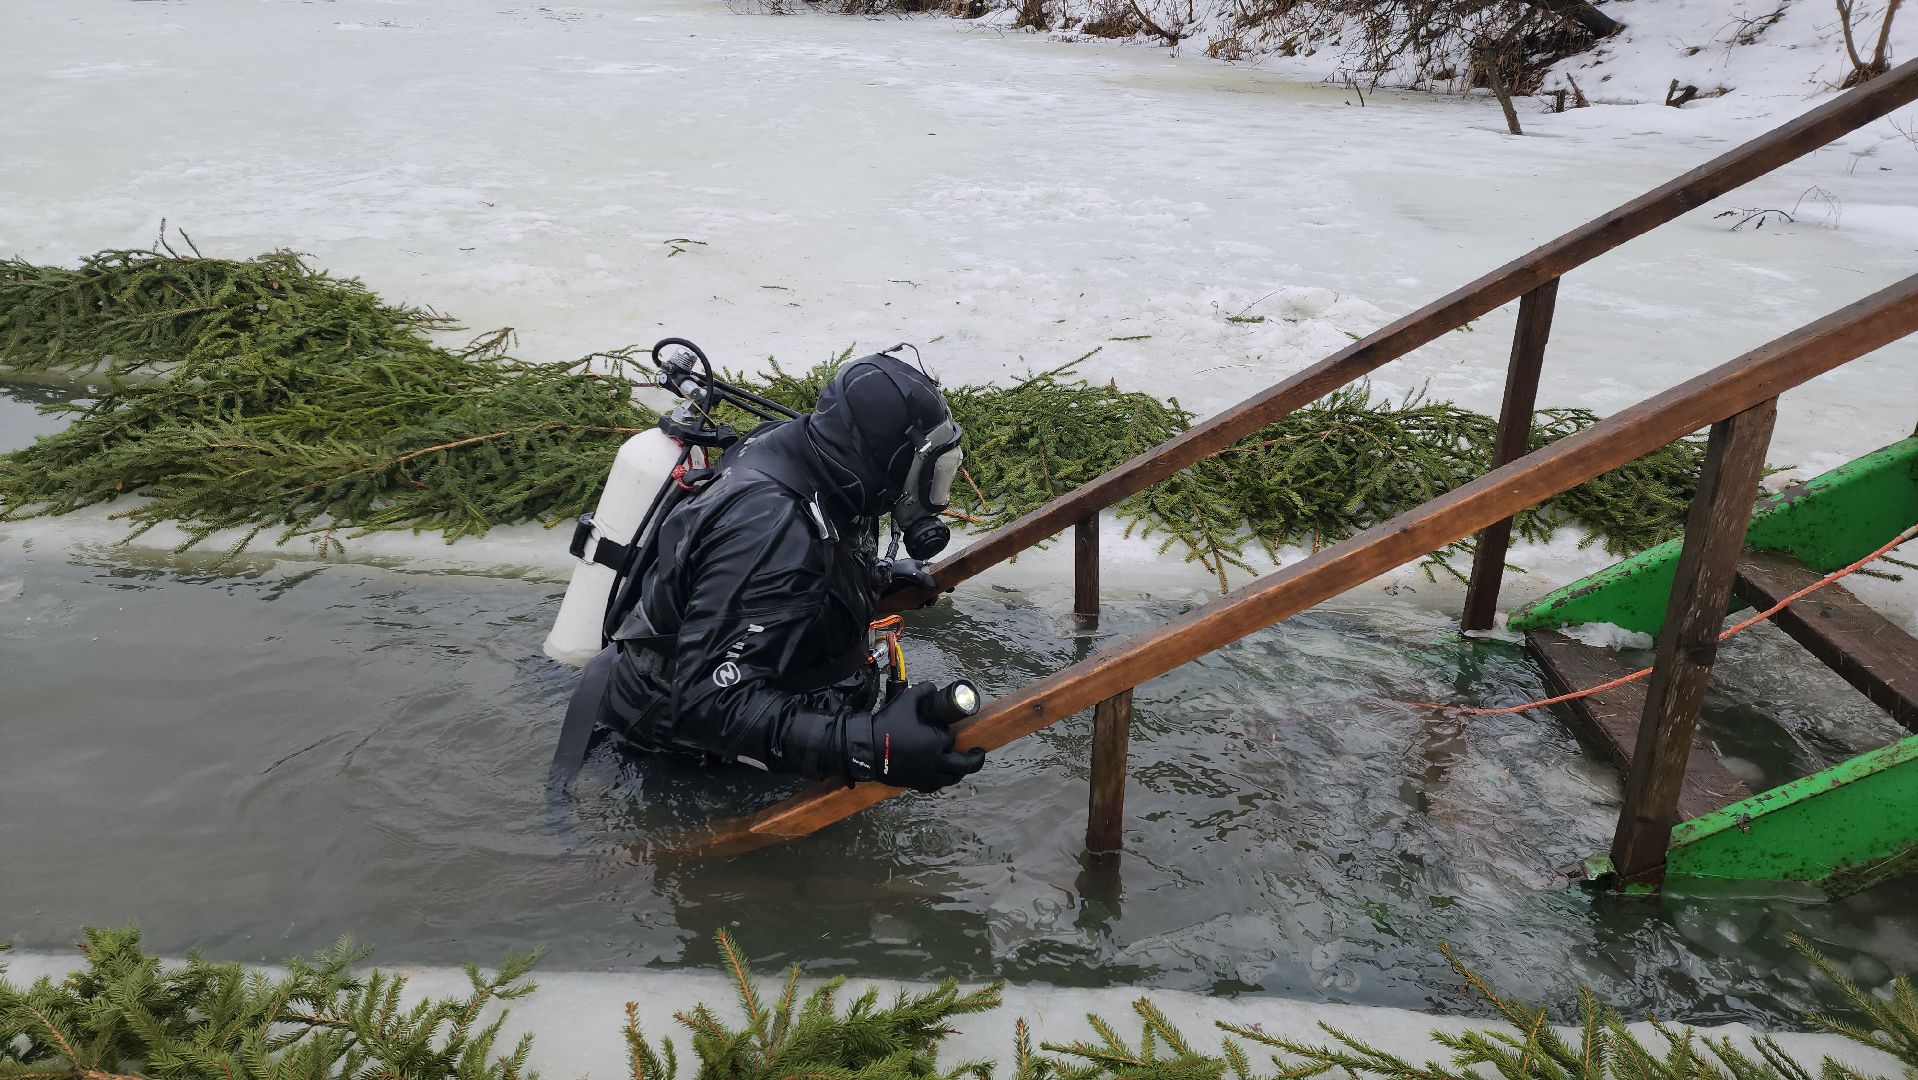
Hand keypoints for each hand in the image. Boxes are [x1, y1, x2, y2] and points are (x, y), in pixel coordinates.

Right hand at [861, 682, 984, 791]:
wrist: (864, 748)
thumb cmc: (886, 725)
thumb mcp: (905, 700)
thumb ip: (923, 692)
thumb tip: (933, 689)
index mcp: (934, 742)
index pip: (951, 737)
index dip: (950, 731)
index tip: (947, 727)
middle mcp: (933, 762)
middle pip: (962, 765)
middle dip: (974, 759)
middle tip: (979, 753)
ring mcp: (924, 775)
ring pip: (950, 779)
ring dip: (959, 771)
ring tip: (963, 765)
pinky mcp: (914, 783)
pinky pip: (934, 785)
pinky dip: (941, 780)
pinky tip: (942, 775)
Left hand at [878, 558, 939, 607]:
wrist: (873, 582)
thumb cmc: (891, 571)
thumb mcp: (908, 571)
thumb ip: (921, 577)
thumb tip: (934, 586)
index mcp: (918, 567)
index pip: (935, 571)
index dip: (944, 578)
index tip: (951, 588)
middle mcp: (916, 577)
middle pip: (931, 587)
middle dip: (933, 594)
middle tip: (931, 601)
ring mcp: (910, 587)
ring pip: (924, 596)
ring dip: (926, 601)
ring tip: (923, 603)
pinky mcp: (904, 596)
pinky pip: (915, 602)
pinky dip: (916, 604)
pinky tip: (914, 605)